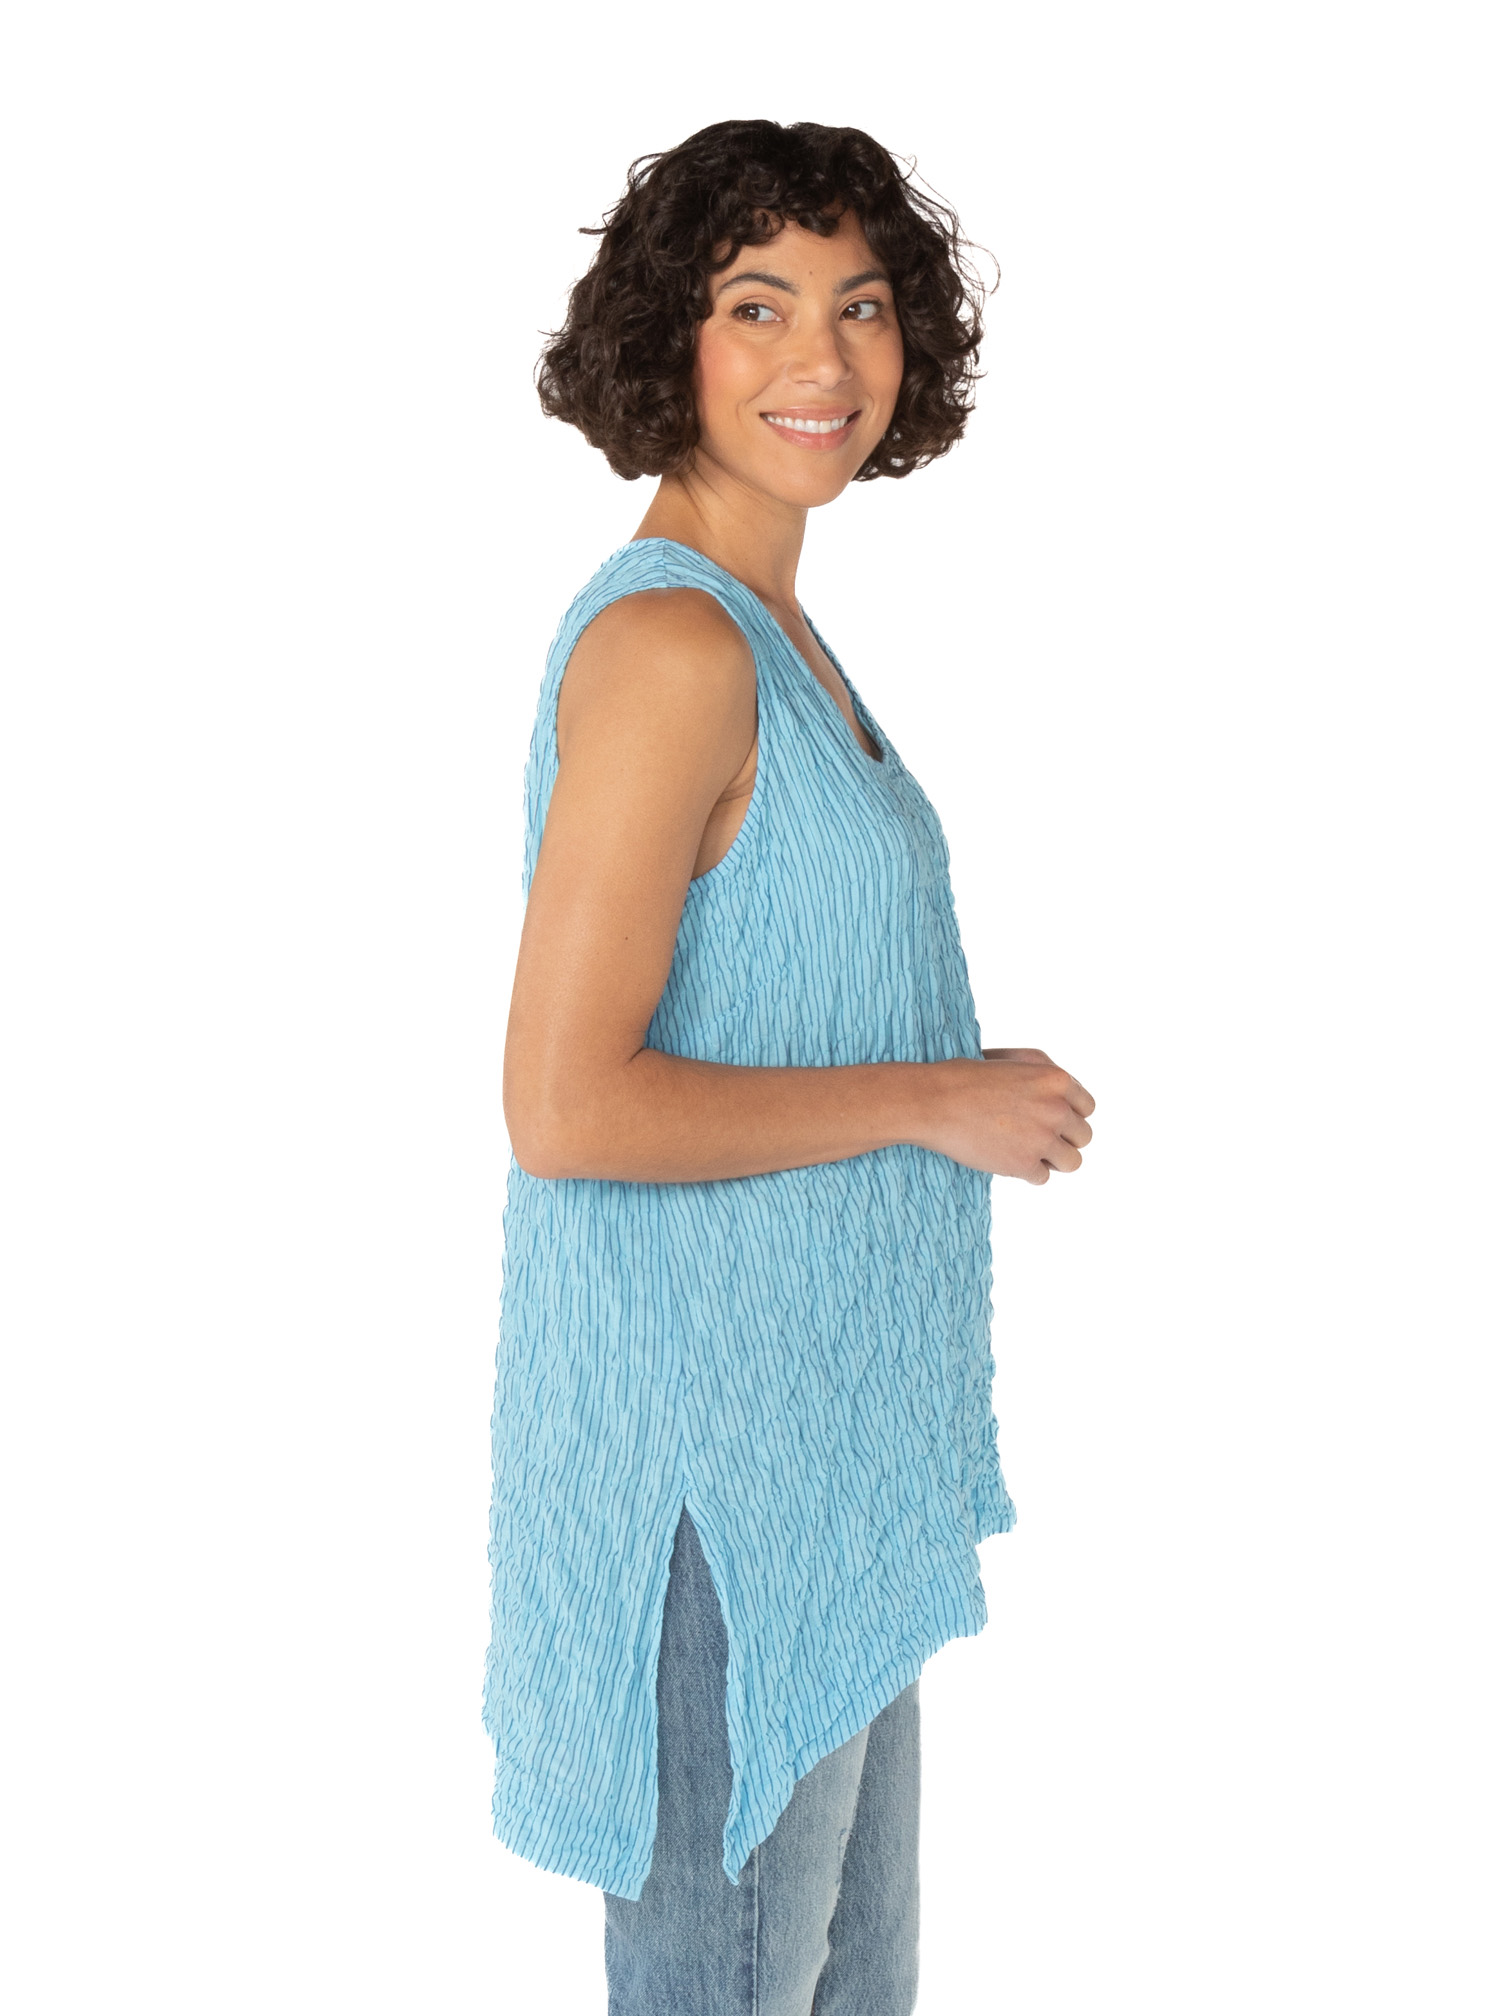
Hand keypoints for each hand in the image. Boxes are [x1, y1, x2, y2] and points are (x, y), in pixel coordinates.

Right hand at [922, 1048, 1095, 1183]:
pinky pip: (1042, 1178)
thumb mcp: (1012, 1058)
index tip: (1052, 1121)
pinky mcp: (1024, 1164)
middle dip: (1063, 1138)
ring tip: (1029, 1153)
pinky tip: (1007, 1159)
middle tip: (1037, 1138)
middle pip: (1084, 1137)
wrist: (933, 1102)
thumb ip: (1044, 1073)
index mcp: (1056, 1080)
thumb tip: (1063, 1094)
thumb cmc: (965, 1077)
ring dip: (1052, 1160)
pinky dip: (1026, 1172)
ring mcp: (1042, 1139)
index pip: (1087, 1108)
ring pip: (1072, 1162)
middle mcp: (1057, 1109)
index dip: (1070, 1116)